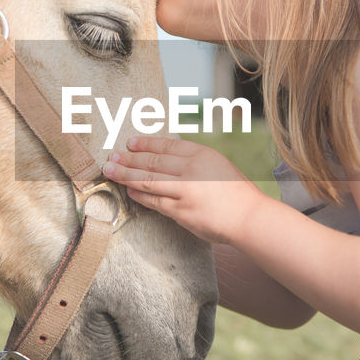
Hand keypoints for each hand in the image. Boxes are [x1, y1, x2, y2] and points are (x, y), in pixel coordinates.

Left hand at [102, 136, 261, 243]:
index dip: (145, 143)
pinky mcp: (181, 211)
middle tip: (111, 157)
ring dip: (126, 175)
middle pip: (153, 161)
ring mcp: (185, 191)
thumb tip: (165, 160)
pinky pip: (154, 201)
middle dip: (129, 158)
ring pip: (148, 180)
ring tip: (111, 171)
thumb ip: (193, 161)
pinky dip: (139, 196)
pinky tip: (129, 191)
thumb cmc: (235, 192)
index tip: (130, 142)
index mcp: (202, 154)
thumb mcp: (217, 165)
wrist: (248, 217)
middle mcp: (192, 169)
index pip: (167, 145)